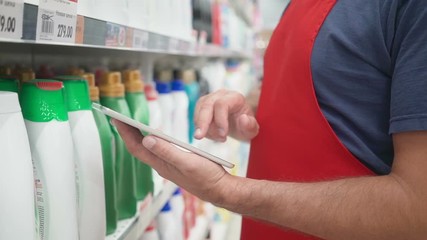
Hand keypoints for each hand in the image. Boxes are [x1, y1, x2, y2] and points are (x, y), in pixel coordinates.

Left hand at [113, 119, 233, 204]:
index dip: (125, 133)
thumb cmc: (206, 176)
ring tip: (131, 124)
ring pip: (147, 149)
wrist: (220, 189)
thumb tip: (147, 139)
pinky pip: (157, 150)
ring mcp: (168, 165)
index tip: (116, 119)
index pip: (137, 147)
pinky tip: (154, 135)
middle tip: (118, 118)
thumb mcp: (187, 161)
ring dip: (138, 136)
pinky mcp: (176, 164)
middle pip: (139, 148)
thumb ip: (167, 151)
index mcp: (162, 164)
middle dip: (128, 133)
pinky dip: (151, 140)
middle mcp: (162, 165)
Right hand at [194, 89, 258, 141]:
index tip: (223, 135)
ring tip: (218, 138)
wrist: (239, 123)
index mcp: (235, 98)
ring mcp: (210, 99)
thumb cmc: (245, 125)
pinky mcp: (202, 106)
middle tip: (200, 137)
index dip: (220, 120)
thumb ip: (250, 125)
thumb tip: (243, 119)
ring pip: (199, 111)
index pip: (222, 104)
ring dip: (204, 128)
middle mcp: (221, 95)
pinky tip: (213, 135)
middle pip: (206, 105)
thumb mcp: (252, 129)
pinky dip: (202, 129)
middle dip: (202, 122)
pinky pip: (196, 117)